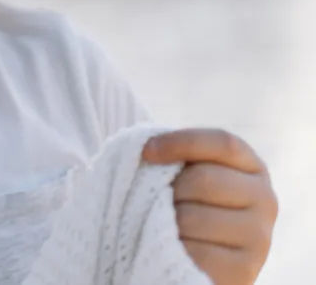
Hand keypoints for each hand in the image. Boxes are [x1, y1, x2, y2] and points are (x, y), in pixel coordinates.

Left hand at [143, 128, 277, 284]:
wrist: (195, 260)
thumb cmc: (184, 205)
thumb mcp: (186, 174)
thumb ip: (178, 158)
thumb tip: (148, 149)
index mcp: (251, 167)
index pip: (222, 143)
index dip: (182, 142)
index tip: (147, 151)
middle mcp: (265, 199)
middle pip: (204, 179)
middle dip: (170, 190)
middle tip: (162, 203)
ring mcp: (259, 236)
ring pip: (193, 217)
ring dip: (167, 222)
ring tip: (169, 227)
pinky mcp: (244, 269)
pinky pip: (196, 252)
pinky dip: (174, 249)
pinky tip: (176, 249)